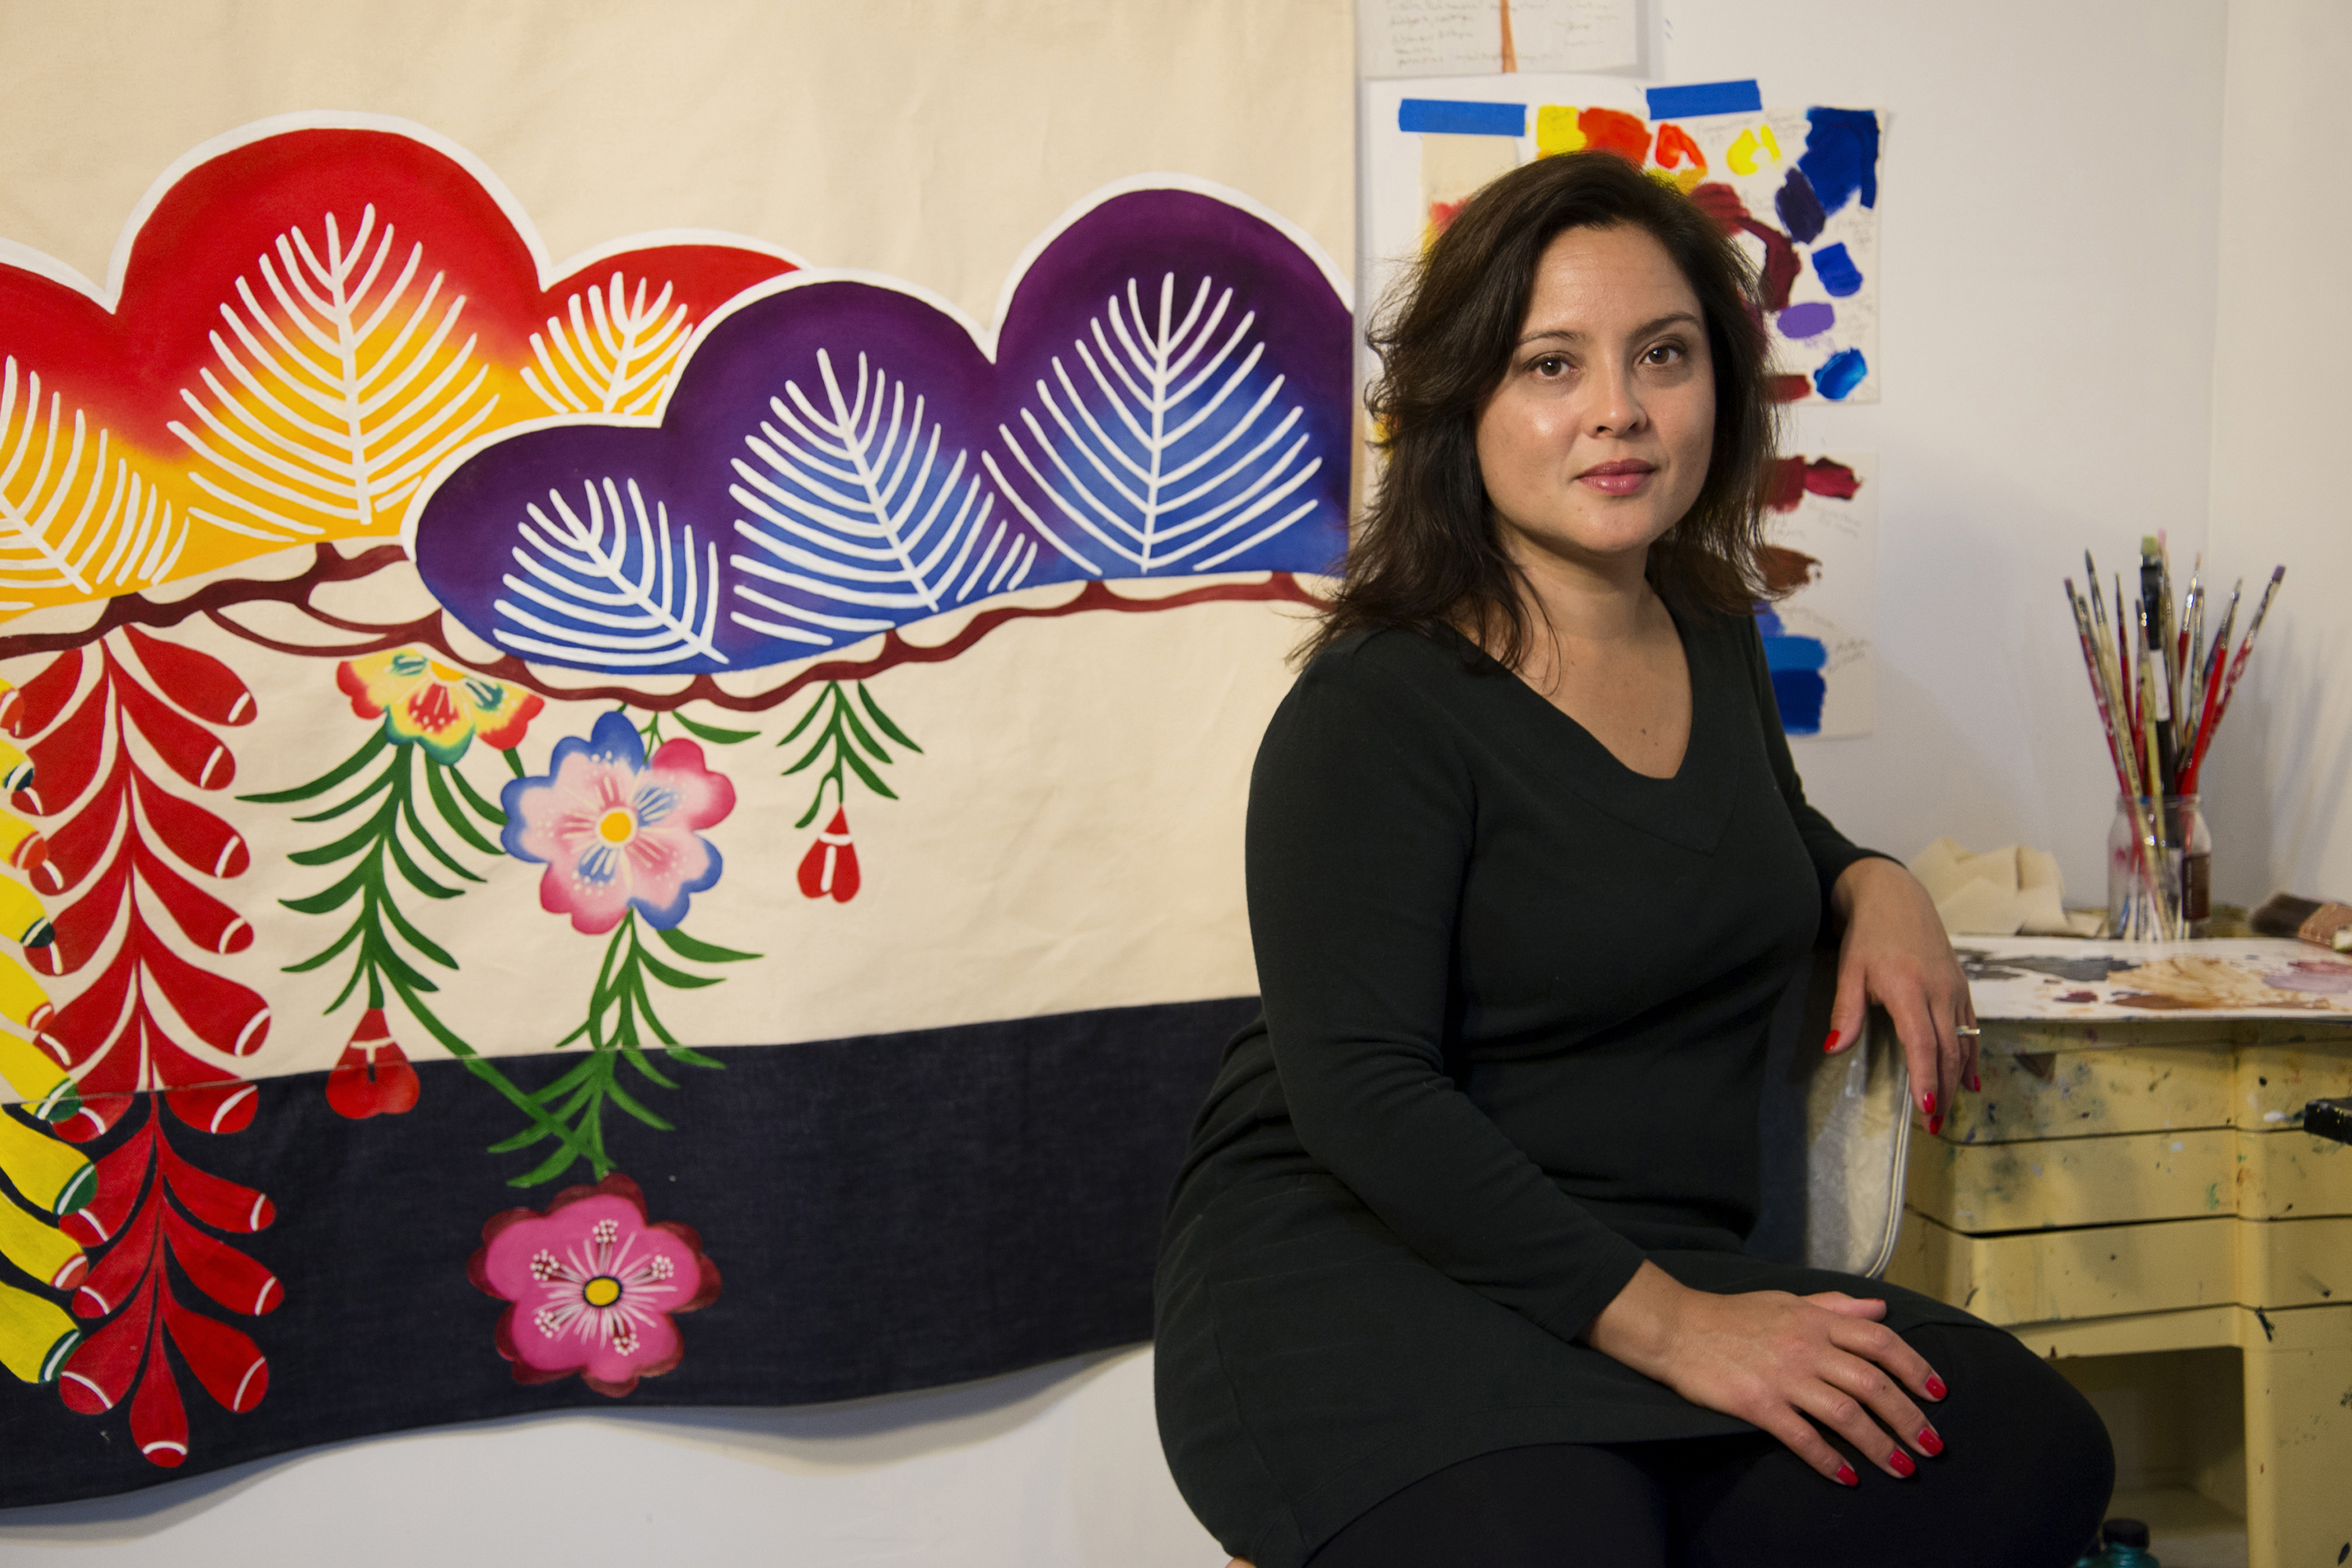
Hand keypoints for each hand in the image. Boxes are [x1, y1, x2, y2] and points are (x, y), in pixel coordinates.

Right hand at [1583, 1261, 1947, 1482]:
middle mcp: (1806, 1346)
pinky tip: (1846, 1477)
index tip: (1938, 1394)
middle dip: (1908, 1417)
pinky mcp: (1757, 1403)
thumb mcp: (1787, 1300)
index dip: (1915, 1368)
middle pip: (1872, 1383)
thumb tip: (1881, 1308)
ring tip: (1902, 1469)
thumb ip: (1835, 1306)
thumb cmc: (1733, 1315)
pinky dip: (1828, 1459)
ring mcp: (1782, 1376)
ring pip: (1845, 1413)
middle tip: (1931, 1446)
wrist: (1676, 1328)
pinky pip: (1801, 1436)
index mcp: (1816, 1320)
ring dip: (1879, 1445)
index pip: (1880, 1341)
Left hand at [1825, 857, 1975, 1132]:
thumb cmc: (1868, 934)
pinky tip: (1970, 1080)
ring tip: (1948, 1110)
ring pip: (1963, 1041)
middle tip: (1934, 1125)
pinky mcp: (1961, 986)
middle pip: (1948, 1049)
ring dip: (1958, 1078)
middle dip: (1943, 1088)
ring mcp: (1954, 988)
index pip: (1922, 1041)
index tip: (1927, 1107)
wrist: (1895, 895)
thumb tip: (1833, 1049)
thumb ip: (1845, 1011)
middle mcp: (1939, 990)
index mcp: (1909, 988)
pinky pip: (1971, 1027)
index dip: (1926, 1075)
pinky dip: (1971, 1055)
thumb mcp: (1850, 969)